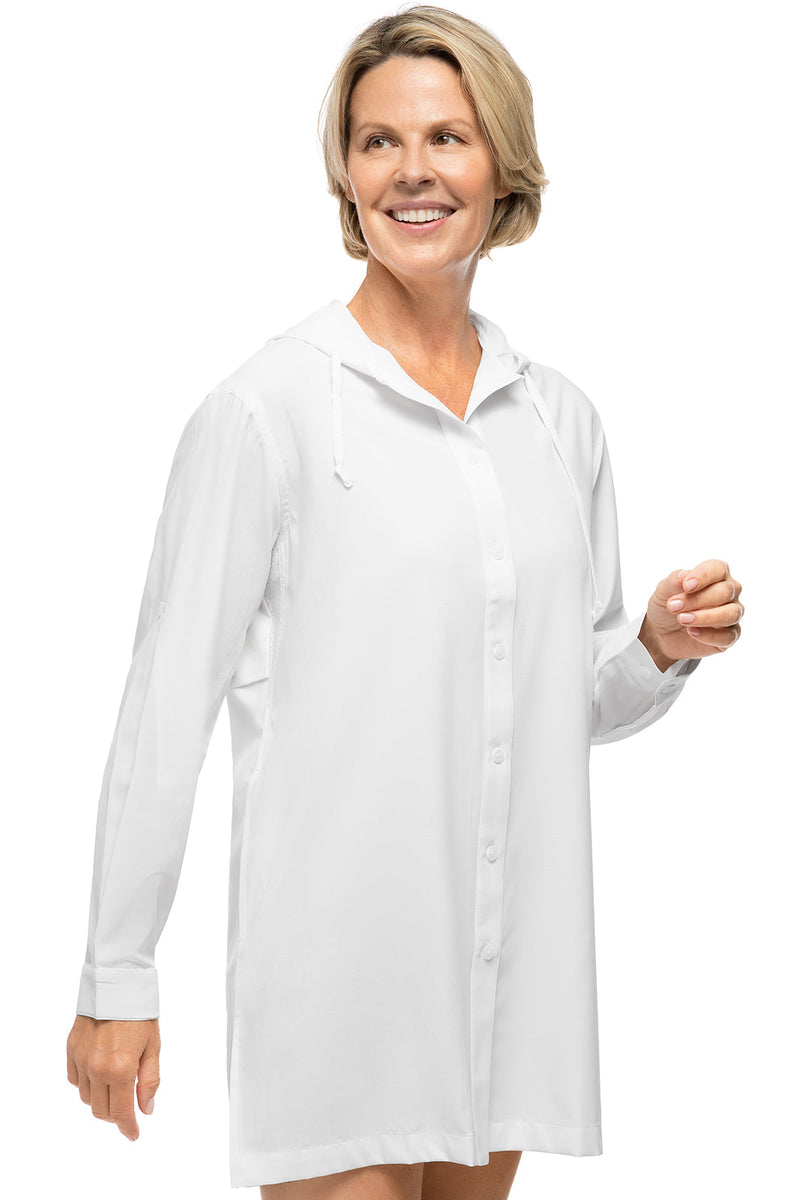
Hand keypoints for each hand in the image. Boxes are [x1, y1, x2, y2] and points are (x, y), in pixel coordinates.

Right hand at [66, 1015, 160, 1141]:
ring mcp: (81, 1059)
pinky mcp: (71, 1049)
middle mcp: (97, 1068)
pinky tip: (97, 1077)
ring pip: (86, 1097)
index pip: (120, 1112)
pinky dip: (85, 1084)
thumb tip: (146, 1109)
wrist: (117, 983)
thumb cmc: (140, 1013)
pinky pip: (74, 1079)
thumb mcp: (153, 1046)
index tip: (133, 1133)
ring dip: (100, 1100)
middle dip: (114, 1116)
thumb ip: (149, 1080)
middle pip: (101, 1110)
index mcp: (121, 1069)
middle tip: (126, 1111)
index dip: (127, 1127)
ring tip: (114, 1090)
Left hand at [641, 559, 743, 664]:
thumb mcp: (663, 591)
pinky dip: (710, 635)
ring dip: (706, 617)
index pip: (718, 568)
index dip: (704, 576)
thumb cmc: (669, 604)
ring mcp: (732, 614)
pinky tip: (692, 632)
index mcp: (716, 575)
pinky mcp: (730, 636)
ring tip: (682, 619)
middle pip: (725, 592)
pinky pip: (729, 636)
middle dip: (698, 599)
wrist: (662, 632)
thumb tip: (685, 575)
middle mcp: (730, 592)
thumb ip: (673, 582)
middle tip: (674, 607)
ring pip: (731, 614)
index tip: (686, 586)